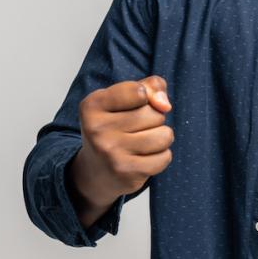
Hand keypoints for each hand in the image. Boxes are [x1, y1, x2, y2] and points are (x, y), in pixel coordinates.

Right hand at [67, 75, 173, 226]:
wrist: (97, 171)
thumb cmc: (115, 127)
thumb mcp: (125, 98)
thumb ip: (150, 86)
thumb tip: (165, 105)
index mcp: (92, 105)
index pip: (139, 90)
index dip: (144, 96)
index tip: (133, 104)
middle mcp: (97, 129)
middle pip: (154, 114)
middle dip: (154, 119)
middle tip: (135, 128)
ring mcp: (111, 153)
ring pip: (163, 135)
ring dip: (161, 137)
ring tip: (143, 142)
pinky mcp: (126, 173)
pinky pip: (165, 157)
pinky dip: (161, 156)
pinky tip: (144, 158)